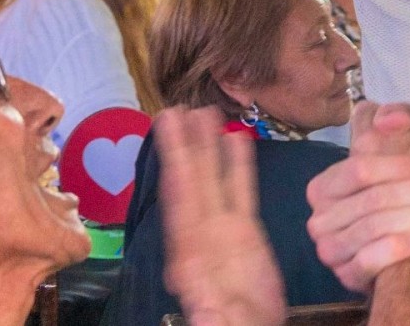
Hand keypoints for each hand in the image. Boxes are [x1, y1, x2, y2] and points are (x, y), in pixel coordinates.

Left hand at [156, 107, 286, 325]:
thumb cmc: (233, 325)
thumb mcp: (219, 322)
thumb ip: (212, 316)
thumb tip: (206, 313)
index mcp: (187, 251)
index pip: (177, 195)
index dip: (171, 160)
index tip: (163, 129)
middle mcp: (200, 232)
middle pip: (192, 178)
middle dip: (185, 143)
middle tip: (179, 106)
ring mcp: (224, 228)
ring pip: (215, 178)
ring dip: (210, 145)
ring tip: (207, 111)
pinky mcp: (246, 231)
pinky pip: (241, 191)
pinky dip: (239, 165)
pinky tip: (238, 138)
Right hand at [305, 102, 409, 292]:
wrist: (401, 257)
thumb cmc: (393, 202)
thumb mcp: (387, 160)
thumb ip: (387, 127)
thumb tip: (393, 119)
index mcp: (324, 186)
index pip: (359, 168)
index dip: (396, 165)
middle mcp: (320, 217)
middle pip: (370, 198)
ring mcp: (330, 250)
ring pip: (373, 228)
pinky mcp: (346, 276)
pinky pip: (368, 261)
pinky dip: (396, 248)